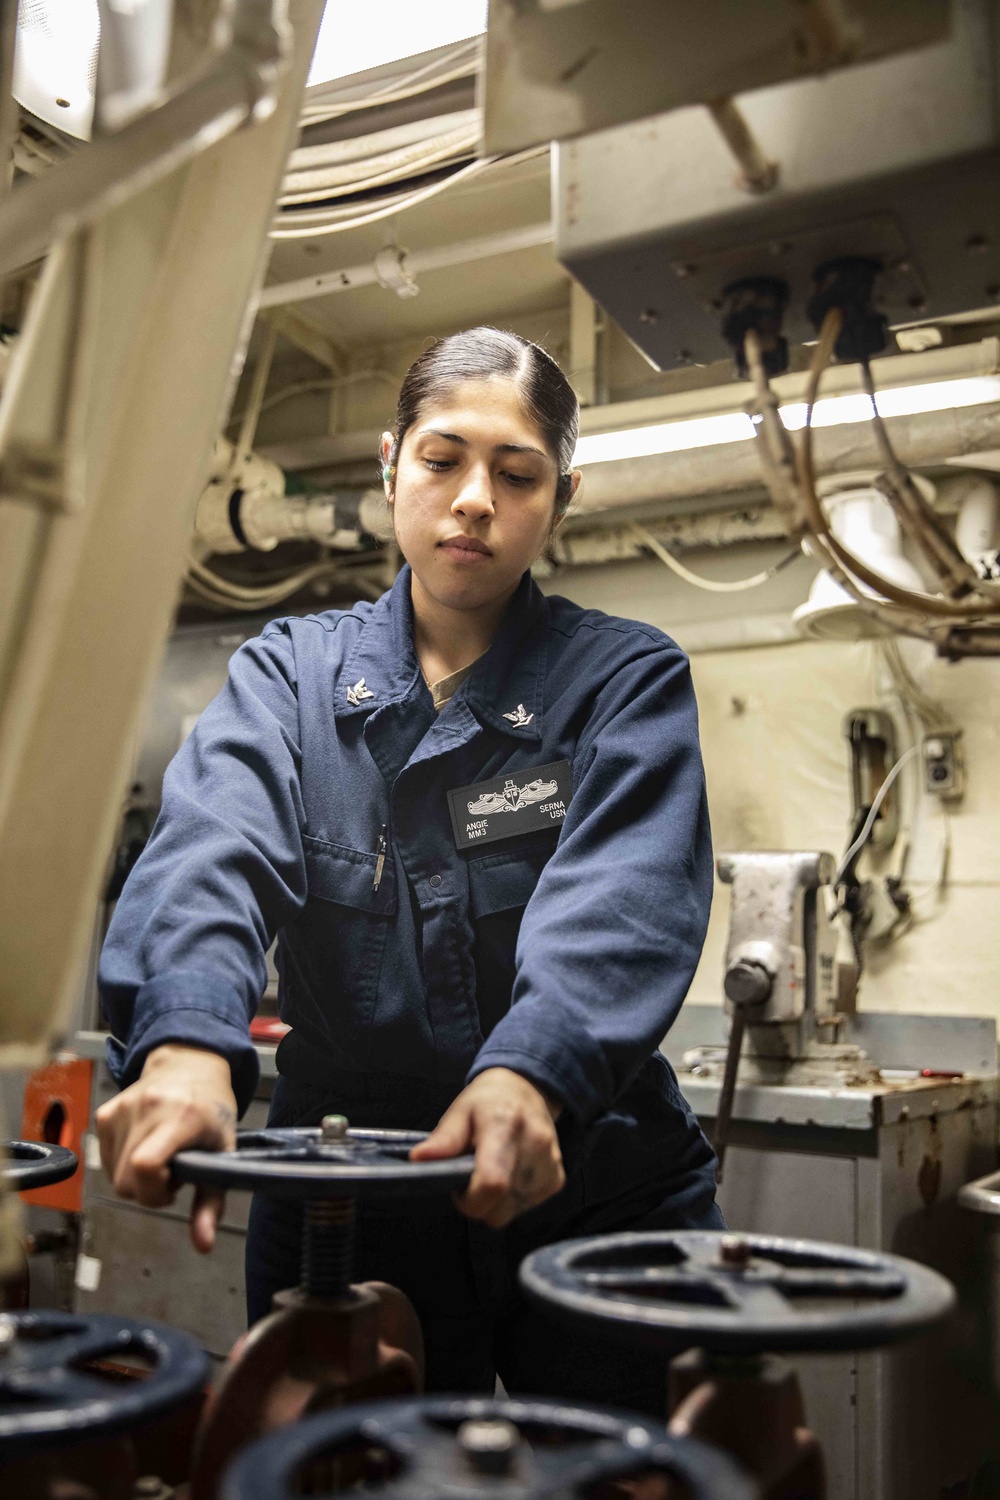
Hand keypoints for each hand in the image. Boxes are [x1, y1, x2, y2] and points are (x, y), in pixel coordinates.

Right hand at [95, 1044, 236, 1253]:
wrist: (189, 1063)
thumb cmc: (212, 1110)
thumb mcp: (224, 1151)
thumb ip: (212, 1201)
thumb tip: (203, 1245)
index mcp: (181, 1117)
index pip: (145, 1166)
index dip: (155, 1191)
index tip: (175, 1187)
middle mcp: (147, 1109)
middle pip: (126, 1181)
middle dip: (148, 1190)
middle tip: (173, 1173)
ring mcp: (121, 1109)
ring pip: (114, 1175)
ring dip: (136, 1178)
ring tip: (161, 1156)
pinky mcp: (104, 1113)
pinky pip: (105, 1160)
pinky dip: (123, 1163)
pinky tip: (145, 1145)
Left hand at [410, 1068, 564, 1228]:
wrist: (527, 1089)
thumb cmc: (487, 1101)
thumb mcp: (459, 1111)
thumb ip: (443, 1139)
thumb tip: (419, 1160)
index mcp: (505, 1125)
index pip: (493, 1183)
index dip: (470, 1200)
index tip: (458, 1190)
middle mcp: (535, 1146)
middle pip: (500, 1208)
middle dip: (479, 1203)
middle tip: (471, 1177)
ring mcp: (550, 1165)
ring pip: (511, 1213)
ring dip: (496, 1202)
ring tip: (492, 1170)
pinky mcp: (557, 1180)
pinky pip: (525, 1208)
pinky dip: (512, 1199)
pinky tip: (509, 1174)